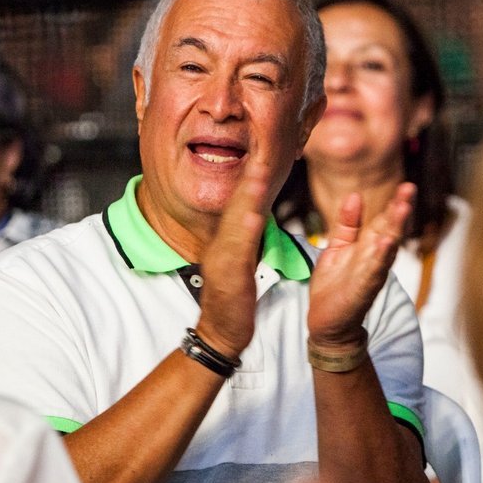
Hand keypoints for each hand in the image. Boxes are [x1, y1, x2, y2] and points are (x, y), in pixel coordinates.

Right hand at [194, 159, 272, 359]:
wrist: (220, 333)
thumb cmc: (232, 299)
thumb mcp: (238, 261)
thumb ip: (242, 237)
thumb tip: (251, 213)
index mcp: (226, 241)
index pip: (238, 204)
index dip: (249, 178)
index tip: (261, 150)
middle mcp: (220, 246)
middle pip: (235, 206)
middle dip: (248, 178)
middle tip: (261, 149)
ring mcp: (222, 261)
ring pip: (235, 225)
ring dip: (246, 198)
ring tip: (258, 174)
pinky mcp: (228, 279)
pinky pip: (237, 253)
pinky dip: (244, 234)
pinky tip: (253, 218)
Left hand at [308, 183, 413, 347]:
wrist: (327, 321)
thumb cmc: (334, 286)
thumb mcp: (337, 247)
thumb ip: (347, 224)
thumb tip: (354, 195)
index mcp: (368, 247)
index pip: (384, 221)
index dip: (395, 203)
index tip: (407, 186)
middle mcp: (374, 259)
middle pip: (391, 230)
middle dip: (400, 210)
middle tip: (410, 189)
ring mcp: (371, 273)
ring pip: (387, 248)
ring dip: (395, 229)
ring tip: (402, 209)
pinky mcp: (363, 289)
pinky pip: (374, 271)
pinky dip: (380, 257)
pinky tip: (385, 243)